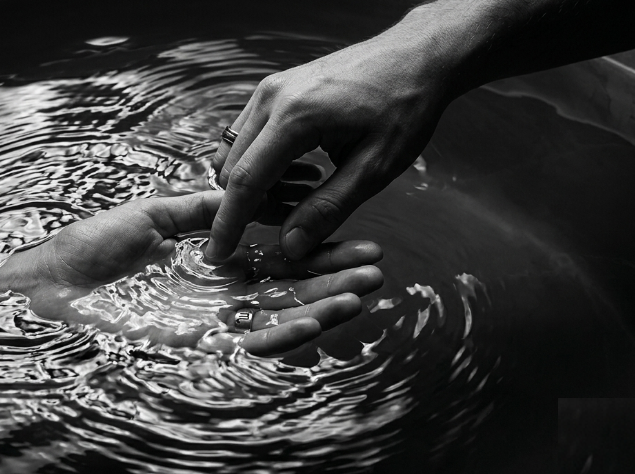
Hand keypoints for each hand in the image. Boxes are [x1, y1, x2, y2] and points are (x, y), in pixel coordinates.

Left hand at [0, 191, 383, 357]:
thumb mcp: (157, 215)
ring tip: (364, 293)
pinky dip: (284, 334)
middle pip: (290, 291)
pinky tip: (318, 321)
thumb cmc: (93, 248)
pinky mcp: (196, 345)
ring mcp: (211, 323)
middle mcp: (221, 297)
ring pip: (279, 320)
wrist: (50, 284)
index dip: (318, 251)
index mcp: (215, 265)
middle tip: (378, 270)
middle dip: (333, 281)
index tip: (359, 239)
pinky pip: (248, 343)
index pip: (279, 259)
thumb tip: (246, 195)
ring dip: (323, 308)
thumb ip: (205, 210)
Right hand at [205, 25, 454, 261]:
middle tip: (292, 223)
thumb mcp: (376, 167)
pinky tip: (302, 173)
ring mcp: (270, 90)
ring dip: (255, 185)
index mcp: (295, 117)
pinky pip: (247, 136)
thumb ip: (329, 208)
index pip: (245, 181)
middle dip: (249, 206)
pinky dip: (261, 163)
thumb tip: (290, 246)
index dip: (228, 223)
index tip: (216, 255)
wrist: (418, 56)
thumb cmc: (406, 107)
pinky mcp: (275, 90)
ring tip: (304, 196)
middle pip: (231, 169)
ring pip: (234, 153)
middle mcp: (272, 98)